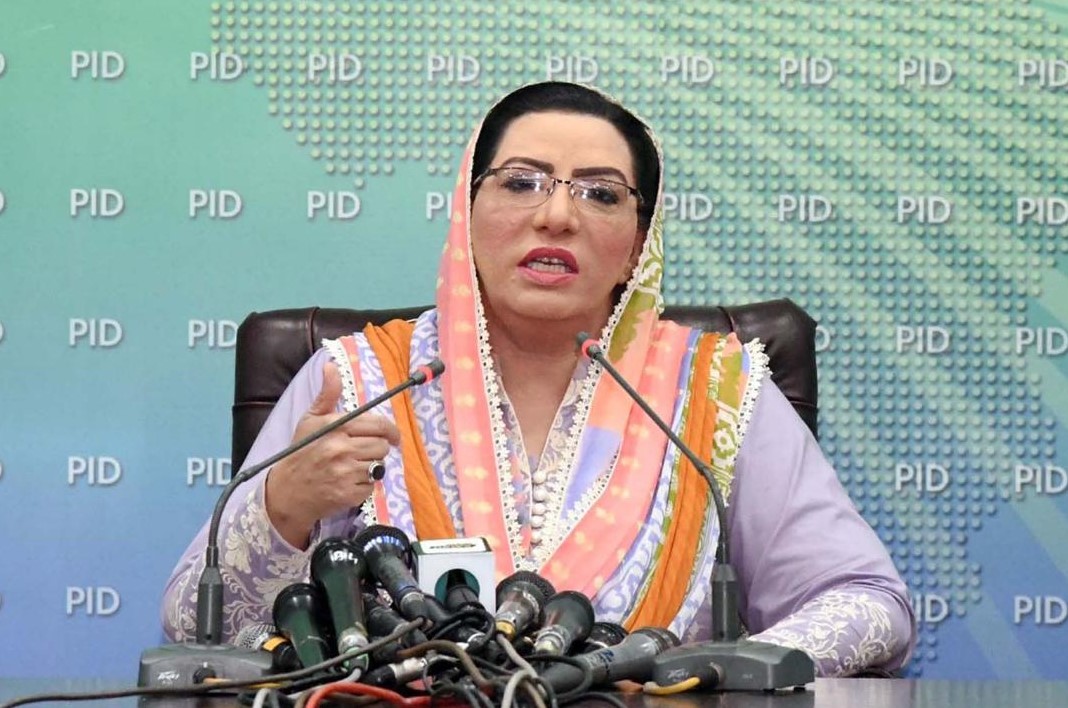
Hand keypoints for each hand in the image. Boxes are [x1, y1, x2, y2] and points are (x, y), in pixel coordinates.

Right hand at [264, 361, 400, 547]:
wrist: (286, 492)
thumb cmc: (301, 452)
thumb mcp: (311, 419)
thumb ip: (327, 394)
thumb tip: (331, 366)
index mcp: (336, 427)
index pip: (379, 425)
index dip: (391, 430)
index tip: (392, 436)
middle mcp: (342, 448)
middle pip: (382, 445)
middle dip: (377, 448)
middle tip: (363, 451)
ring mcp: (346, 473)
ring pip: (380, 465)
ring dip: (371, 466)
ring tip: (353, 465)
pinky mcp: (349, 494)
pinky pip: (372, 485)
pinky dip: (364, 484)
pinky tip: (348, 481)